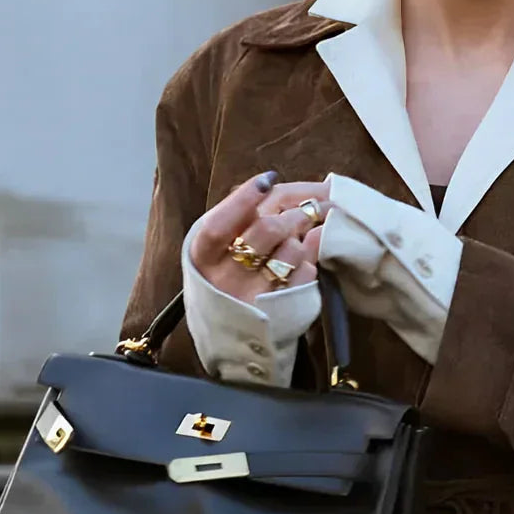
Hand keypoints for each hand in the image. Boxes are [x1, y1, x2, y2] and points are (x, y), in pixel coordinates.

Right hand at [190, 172, 322, 301]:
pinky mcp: (282, 311)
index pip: (219, 225)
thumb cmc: (224, 276)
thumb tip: (268, 183)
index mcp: (203, 259)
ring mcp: (254, 298)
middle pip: (265, 230)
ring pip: (292, 250)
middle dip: (290, 214)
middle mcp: (225, 281)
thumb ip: (233, 217)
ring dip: (301, 238)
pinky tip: (303, 259)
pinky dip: (310, 259)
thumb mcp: (216, 249)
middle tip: (302, 210)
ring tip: (298, 239)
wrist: (231, 333)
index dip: (243, 199)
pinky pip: (307, 272)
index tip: (267, 180)